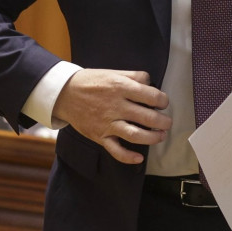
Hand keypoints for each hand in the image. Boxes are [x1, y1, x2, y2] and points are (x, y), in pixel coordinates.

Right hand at [52, 69, 170, 164]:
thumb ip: (133, 76)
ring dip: (152, 138)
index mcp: (120, 88)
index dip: (163, 100)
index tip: (163, 103)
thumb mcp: (113, 72)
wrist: (65, 93)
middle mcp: (115, 106)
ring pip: (135, 135)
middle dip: (163, 121)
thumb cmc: (91, 82)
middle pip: (147, 117)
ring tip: (160, 136)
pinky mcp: (99, 135)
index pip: (151, 96)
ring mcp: (107, 123)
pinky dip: (128, 157)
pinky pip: (115, 150)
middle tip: (167, 122)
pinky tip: (139, 158)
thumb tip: (151, 83)